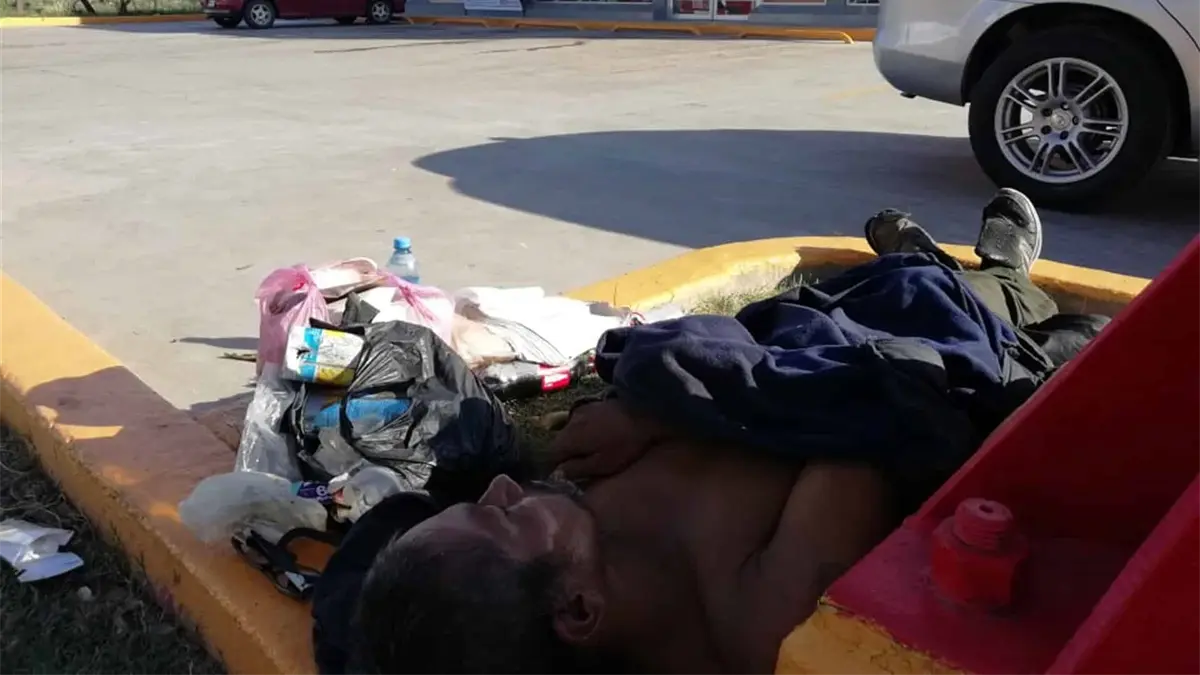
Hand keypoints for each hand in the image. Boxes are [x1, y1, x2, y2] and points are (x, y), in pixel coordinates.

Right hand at [548, 399, 672, 480]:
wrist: (645, 413)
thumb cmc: (624, 444)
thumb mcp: (601, 464)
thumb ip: (577, 469)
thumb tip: (559, 472)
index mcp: (568, 439)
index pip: (551, 456)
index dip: (555, 468)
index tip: (564, 476)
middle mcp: (569, 422)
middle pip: (559, 442)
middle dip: (565, 455)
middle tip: (578, 467)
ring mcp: (580, 411)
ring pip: (569, 431)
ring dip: (574, 443)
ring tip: (588, 453)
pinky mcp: (592, 405)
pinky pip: (580, 422)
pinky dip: (583, 431)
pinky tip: (597, 437)